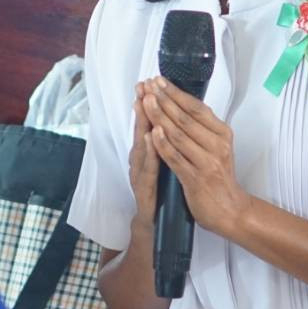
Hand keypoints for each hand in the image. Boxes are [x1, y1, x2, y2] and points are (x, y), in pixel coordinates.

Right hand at [126, 83, 160, 229]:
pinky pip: (148, 168)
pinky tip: (150, 138)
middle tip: (142, 86)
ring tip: (143, 104)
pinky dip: (149, 152)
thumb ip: (162, 143)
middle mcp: (140, 162)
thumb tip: (167, 120)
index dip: (147, 103)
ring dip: (142, 124)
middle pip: (141, 130)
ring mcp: (140, 176)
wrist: (154, 226)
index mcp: (146, 154)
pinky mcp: (145, 191)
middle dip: (142, 107)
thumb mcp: (162, 164)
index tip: (147, 82)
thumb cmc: (158, 193)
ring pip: (141, 146)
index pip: (147, 124)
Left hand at [139, 77, 250, 241]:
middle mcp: (217, 145)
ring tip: (145, 101)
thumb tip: (180, 102)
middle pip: (185, 118)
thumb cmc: (218, 176)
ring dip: (160, 116)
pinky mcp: (196, 179)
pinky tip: (152, 132)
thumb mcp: (216, 147)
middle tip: (147, 86)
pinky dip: (163, 144)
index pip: (196, 108)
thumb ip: (201, 128)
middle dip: (164, 100)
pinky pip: (176, 158)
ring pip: (179, 135)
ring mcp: (207, 162)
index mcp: (222, 134)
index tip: (158, 80)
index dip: (176, 93)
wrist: (230, 210)